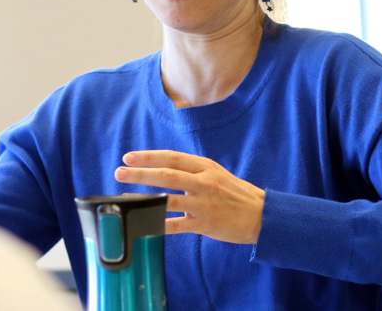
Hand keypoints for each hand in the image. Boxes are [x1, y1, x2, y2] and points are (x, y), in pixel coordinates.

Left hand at [114, 150, 264, 243]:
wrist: (262, 215)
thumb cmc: (236, 194)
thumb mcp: (216, 174)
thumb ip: (192, 172)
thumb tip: (163, 170)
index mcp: (205, 167)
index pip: (172, 157)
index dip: (148, 157)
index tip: (128, 157)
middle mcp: (203, 182)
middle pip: (166, 175)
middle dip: (140, 173)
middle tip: (119, 172)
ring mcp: (204, 203)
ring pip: (168, 199)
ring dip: (144, 198)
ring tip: (126, 198)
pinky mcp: (205, 223)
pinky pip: (177, 225)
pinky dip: (159, 224)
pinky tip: (144, 224)